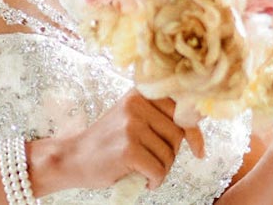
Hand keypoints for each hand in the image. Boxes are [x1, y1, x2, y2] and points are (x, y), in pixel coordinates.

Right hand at [63, 89, 202, 190]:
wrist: (74, 157)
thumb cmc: (109, 140)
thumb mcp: (132, 115)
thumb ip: (159, 113)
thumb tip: (197, 119)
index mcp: (140, 93)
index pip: (181, 108)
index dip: (194, 131)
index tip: (198, 149)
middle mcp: (137, 104)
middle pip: (178, 134)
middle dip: (171, 154)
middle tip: (153, 161)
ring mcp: (132, 125)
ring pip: (169, 155)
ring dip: (162, 169)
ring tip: (145, 170)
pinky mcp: (128, 148)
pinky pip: (158, 170)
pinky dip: (155, 181)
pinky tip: (143, 180)